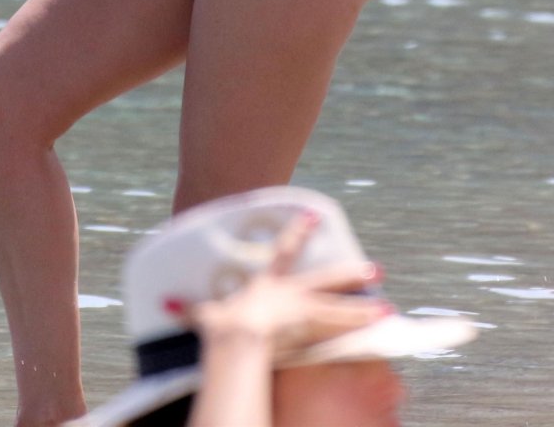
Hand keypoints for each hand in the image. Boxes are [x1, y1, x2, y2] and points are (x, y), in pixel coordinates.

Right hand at [170, 213, 391, 362]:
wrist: (236, 337)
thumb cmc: (220, 324)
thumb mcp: (203, 313)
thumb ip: (187, 309)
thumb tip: (165, 305)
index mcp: (268, 284)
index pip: (285, 251)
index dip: (299, 232)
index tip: (314, 216)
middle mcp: (292, 294)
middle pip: (327, 280)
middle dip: (349, 274)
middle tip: (375, 269)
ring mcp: (305, 313)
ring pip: (340, 307)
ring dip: (364, 307)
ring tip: (389, 306)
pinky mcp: (311, 332)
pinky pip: (342, 332)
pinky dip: (361, 330)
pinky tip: (382, 329)